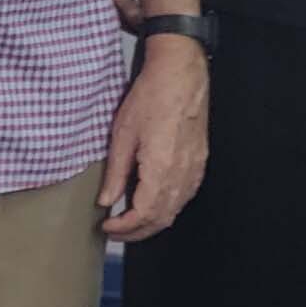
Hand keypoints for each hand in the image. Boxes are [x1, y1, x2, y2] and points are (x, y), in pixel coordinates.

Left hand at [100, 38, 208, 240]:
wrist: (180, 74)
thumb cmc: (151, 97)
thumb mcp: (122, 134)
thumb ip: (115, 173)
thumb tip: (106, 200)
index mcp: (161, 169)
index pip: (143, 215)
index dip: (124, 228)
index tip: (108, 227)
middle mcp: (182, 174)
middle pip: (161, 219)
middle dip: (137, 232)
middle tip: (116, 232)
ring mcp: (195, 169)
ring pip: (175, 211)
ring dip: (152, 222)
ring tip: (130, 222)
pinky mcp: (199, 162)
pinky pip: (185, 196)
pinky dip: (167, 207)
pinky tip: (153, 203)